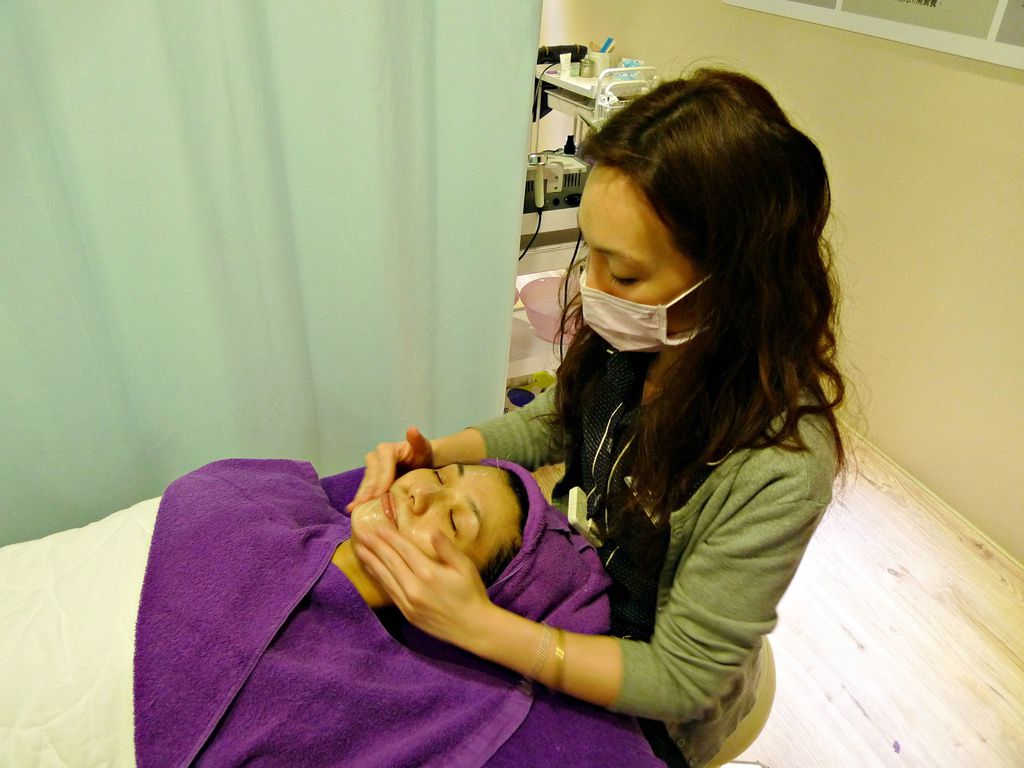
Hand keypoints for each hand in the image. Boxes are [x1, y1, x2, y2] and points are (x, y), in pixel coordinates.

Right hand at [346, 426, 433, 511]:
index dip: (382, 479)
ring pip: (366, 483)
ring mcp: (371, 468)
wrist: (421, 462)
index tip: (380, 493)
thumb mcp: (423, 447)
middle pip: (372, 475)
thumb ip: (418, 440)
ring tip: (355, 509)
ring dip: (361, 496)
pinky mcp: (371, 479)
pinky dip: (361, 498)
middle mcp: (376, 457)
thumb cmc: (423, 455)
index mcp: (387, 449)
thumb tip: (412, 430)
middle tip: (364, 505)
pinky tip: (354, 509)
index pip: (383, 465)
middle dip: (368, 490)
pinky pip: (366, 488)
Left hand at [354, 524, 493, 644]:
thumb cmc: (472, 594)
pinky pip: (388, 592)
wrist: (472, 628)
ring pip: (385, 577)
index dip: (389, 537)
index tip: (377, 525)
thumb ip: (447, 549)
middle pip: (390, 561)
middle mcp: (414, 587)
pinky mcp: (406, 613)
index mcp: (429, 573)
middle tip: (361, 532)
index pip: (404, 550)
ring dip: (371, 561)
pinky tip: (372, 570)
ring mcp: (408, 602)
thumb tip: (433, 530)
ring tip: (359, 548)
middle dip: (374, 545)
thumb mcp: (465, 567)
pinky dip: (378, 578)